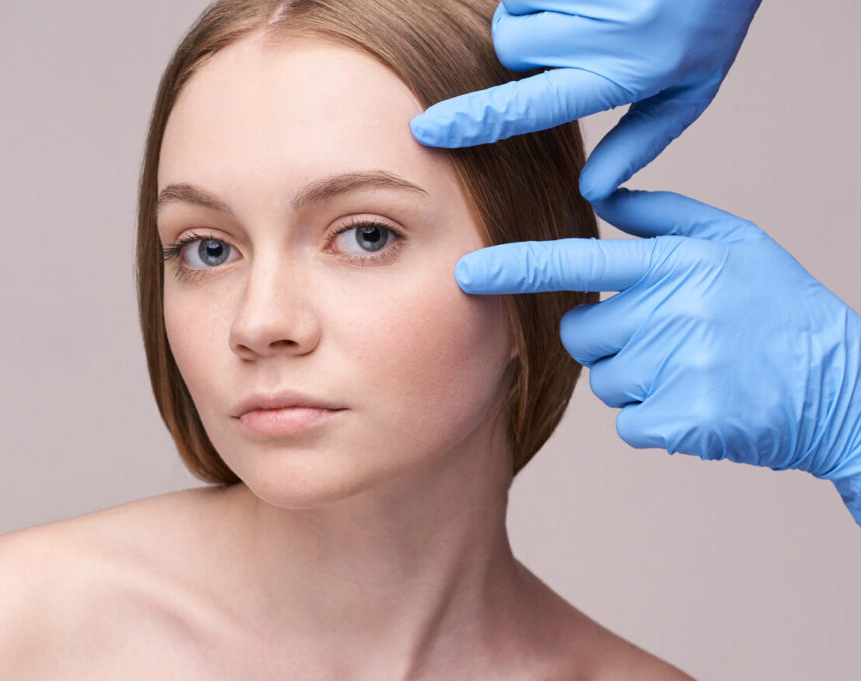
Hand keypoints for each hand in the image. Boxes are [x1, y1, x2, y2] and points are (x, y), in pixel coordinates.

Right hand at [411, 0, 761, 200]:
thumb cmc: (712, 20)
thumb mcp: (692, 89)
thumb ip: (641, 140)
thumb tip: (592, 192)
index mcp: (627, 71)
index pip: (529, 104)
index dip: (472, 121)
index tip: (426, 131)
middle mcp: (607, 29)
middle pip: (509, 46)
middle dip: (522, 46)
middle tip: (564, 40)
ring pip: (516, 9)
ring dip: (534, 12)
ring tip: (584, 8)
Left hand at [455, 189, 860, 525]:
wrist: (843, 385)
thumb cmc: (782, 308)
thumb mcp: (736, 242)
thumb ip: (666, 215)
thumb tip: (605, 195)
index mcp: (674, 264)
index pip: (575, 261)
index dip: (514, 267)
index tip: (466, 271)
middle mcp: (668, 311)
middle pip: (581, 334)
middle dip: (610, 339)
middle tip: (668, 339)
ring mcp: (674, 367)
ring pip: (605, 381)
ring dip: (637, 380)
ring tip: (694, 369)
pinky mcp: (680, 419)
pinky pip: (629, 422)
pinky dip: (656, 419)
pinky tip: (701, 402)